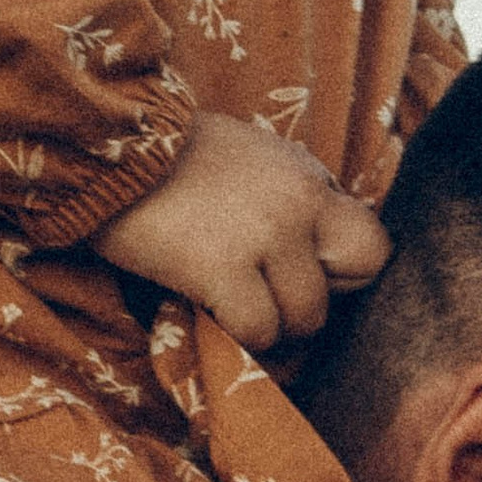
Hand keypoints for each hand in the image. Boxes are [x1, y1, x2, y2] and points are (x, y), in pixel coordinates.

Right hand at [96, 110, 388, 349]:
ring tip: (230, 304)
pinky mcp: (221, 267)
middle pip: (355, 280)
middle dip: (316, 300)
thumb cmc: (171, 158)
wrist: (107, 143)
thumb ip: (294, 198)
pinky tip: (207, 311)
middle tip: (269, 295)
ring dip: (270, 325)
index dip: (341, 272)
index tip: (300, 274)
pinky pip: (258, 331)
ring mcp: (266, 236)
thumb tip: (319, 246)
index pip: (374, 245)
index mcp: (309, 178)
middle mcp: (300, 203)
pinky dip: (236, 338)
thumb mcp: (255, 160)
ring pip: (305, 318)